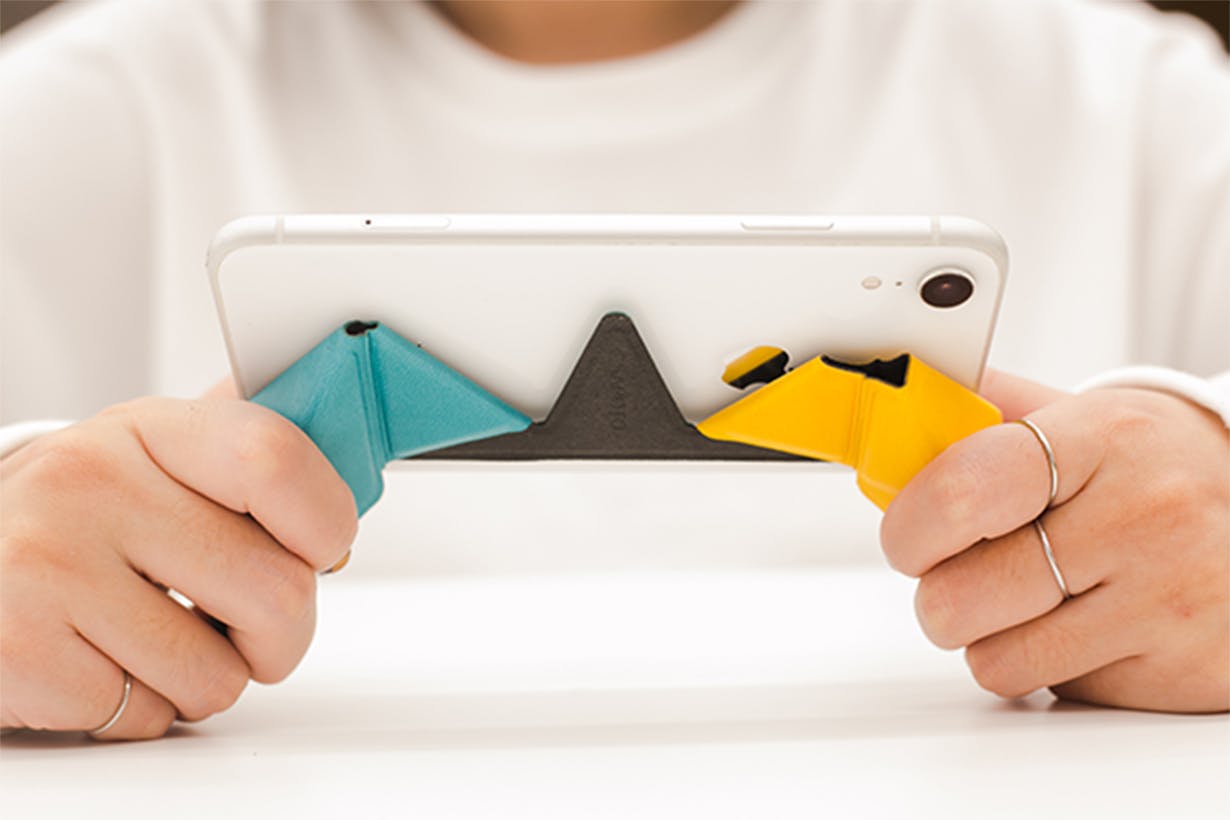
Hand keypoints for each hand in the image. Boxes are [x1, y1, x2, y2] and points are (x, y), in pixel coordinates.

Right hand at [1, 397, 356, 738]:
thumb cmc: (77, 516)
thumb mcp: (153, 457)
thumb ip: (246, 459)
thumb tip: (356, 452)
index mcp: (147, 429)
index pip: (276, 459)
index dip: (325, 521)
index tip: (322, 548)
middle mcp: (91, 483)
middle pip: (275, 588)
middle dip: (280, 633)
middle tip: (244, 626)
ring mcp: (47, 565)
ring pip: (220, 674)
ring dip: (205, 677)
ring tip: (154, 638)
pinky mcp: (19, 650)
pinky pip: (149, 716)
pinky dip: (141, 708)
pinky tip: (103, 662)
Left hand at [881, 370, 1228, 712]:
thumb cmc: (1149, 462)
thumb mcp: (1072, 414)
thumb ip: (973, 412)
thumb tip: (887, 421)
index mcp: (1100, 438)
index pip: (960, 491)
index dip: (908, 525)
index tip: (905, 534)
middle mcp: (1143, 517)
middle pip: (958, 596)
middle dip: (938, 592)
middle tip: (962, 571)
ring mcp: (1167, 601)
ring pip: (995, 661)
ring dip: (991, 637)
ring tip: (1029, 596)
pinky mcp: (1181, 672)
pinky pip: (1053, 691)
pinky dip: (1048, 666)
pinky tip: (1084, 623)